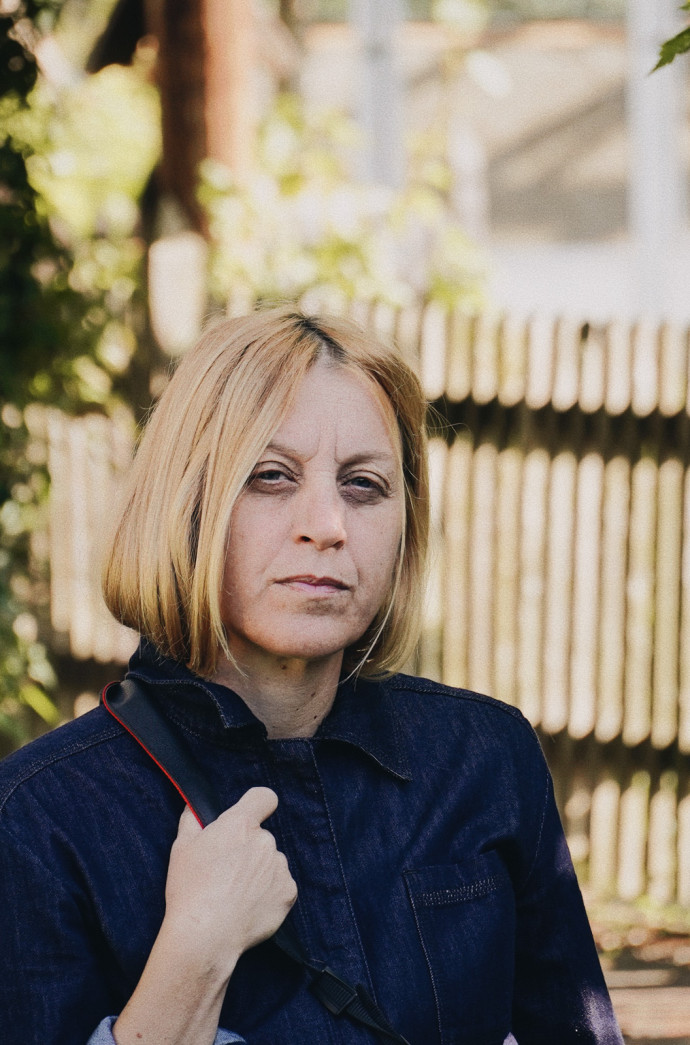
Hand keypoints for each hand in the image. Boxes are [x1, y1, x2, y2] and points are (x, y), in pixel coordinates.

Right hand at [162, 787, 296, 976]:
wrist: (205, 936)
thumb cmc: (190, 890)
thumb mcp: (182, 848)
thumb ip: (191, 820)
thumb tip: (193, 808)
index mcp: (240, 824)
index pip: (264, 798)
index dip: (257, 806)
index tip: (250, 819)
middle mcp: (265, 841)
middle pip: (262, 838)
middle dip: (249, 850)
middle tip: (227, 873)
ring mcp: (279, 867)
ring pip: (272, 863)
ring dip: (260, 873)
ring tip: (236, 896)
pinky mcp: (288, 893)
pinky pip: (281, 886)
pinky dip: (269, 895)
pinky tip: (249, 908)